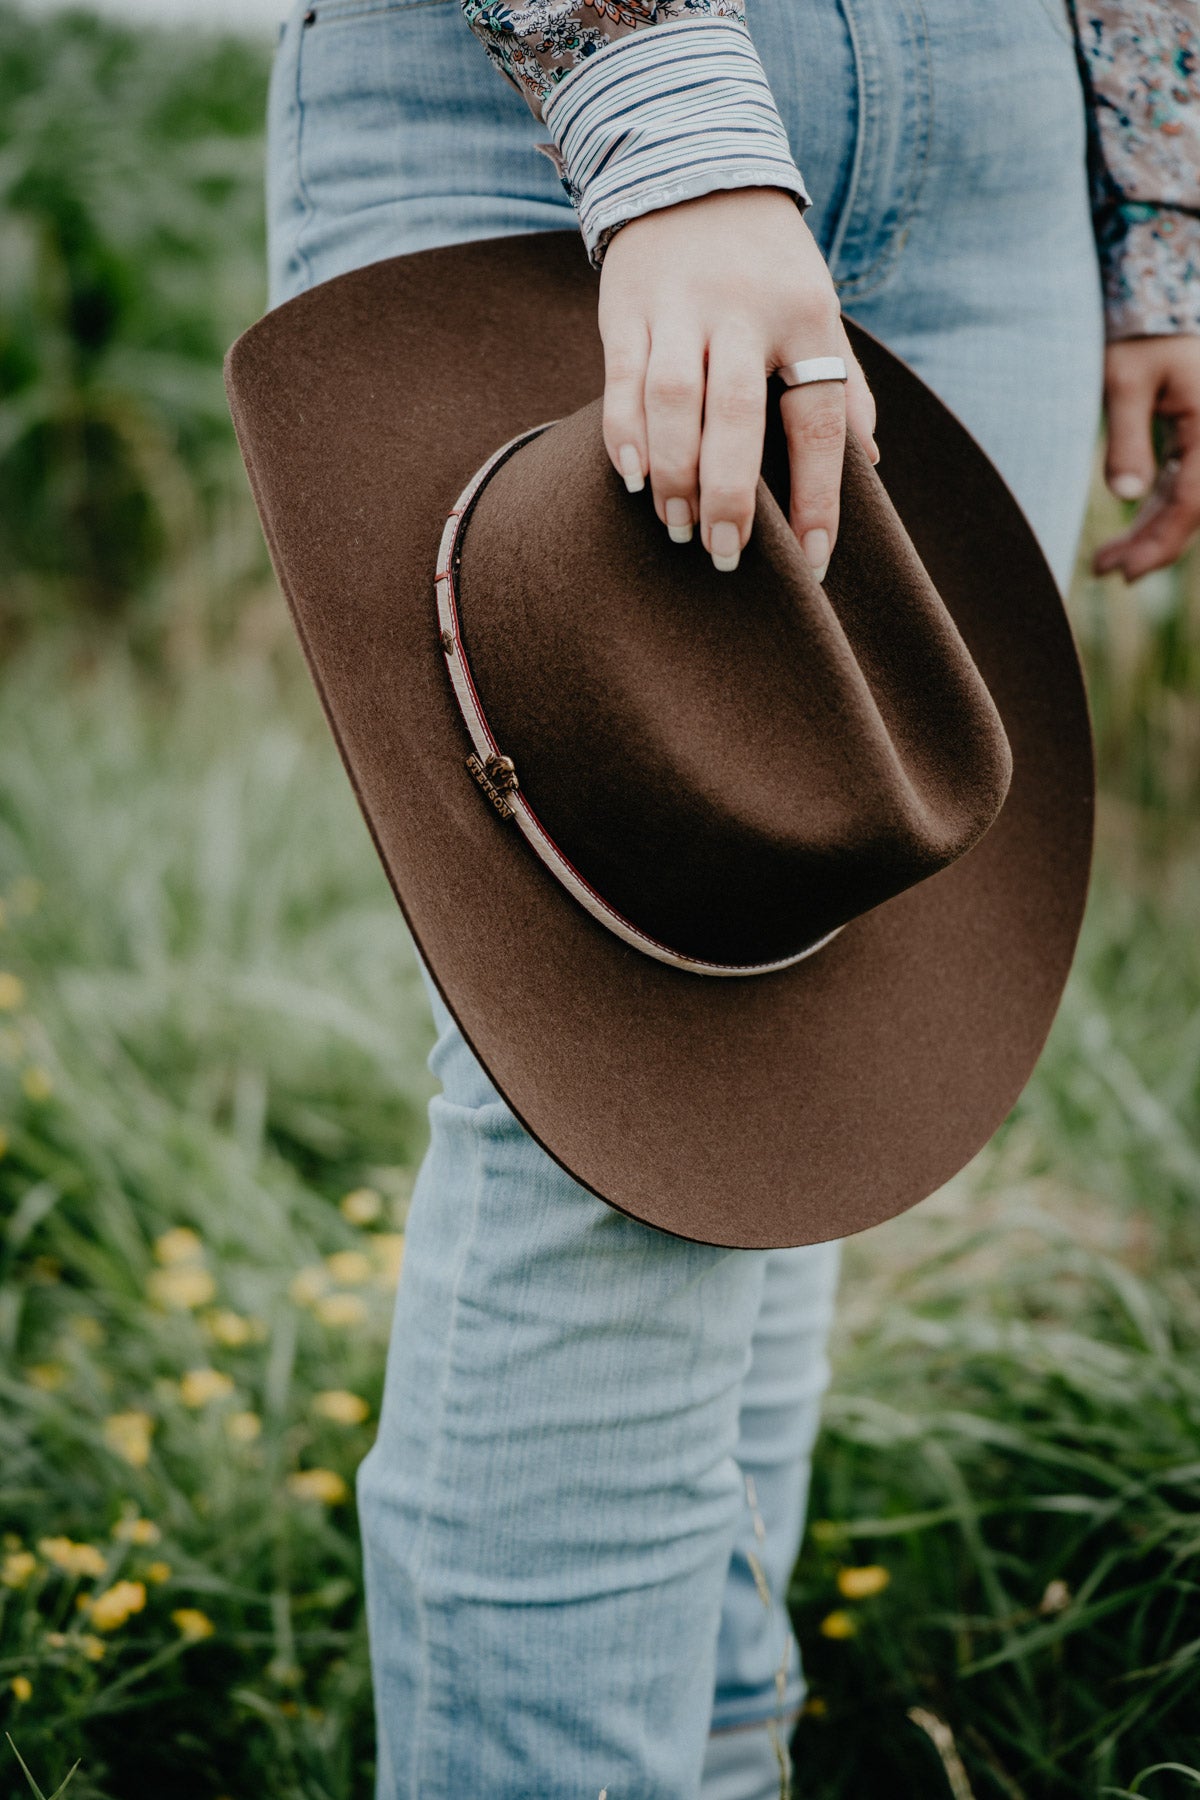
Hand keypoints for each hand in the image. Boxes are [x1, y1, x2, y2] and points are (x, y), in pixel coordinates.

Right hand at [597, 187, 877, 575]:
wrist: (691, 164)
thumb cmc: (767, 265)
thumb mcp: (817, 307)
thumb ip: (845, 382)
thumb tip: (871, 460)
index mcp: (807, 317)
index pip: (820, 419)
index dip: (820, 494)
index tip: (815, 558)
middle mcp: (745, 312)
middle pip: (739, 418)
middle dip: (731, 495)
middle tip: (725, 556)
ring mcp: (682, 308)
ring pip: (675, 404)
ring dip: (674, 474)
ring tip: (677, 525)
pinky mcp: (628, 306)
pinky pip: (624, 380)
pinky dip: (625, 433)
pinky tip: (632, 478)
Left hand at [1094, 334, 1199, 581]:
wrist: (1157, 294)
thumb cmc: (1139, 334)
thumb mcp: (1124, 382)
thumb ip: (1126, 439)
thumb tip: (1124, 496)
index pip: (1190, 500)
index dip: (1159, 541)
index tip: (1125, 572)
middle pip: (1191, 508)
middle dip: (1151, 545)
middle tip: (1106, 571)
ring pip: (1186, 500)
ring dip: (1150, 532)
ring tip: (1107, 561)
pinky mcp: (1194, 437)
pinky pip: (1180, 484)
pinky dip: (1154, 510)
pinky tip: (1128, 531)